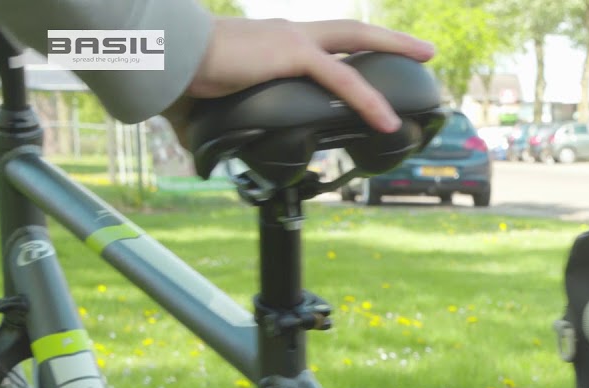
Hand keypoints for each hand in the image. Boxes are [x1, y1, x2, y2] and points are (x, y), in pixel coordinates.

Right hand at [166, 17, 434, 137]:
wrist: (162, 57)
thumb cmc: (176, 76)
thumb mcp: (204, 105)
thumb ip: (211, 128)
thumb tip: (198, 156)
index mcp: (273, 43)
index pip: (321, 44)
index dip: (348, 50)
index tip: (371, 59)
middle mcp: (289, 34)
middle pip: (351, 31)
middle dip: (388, 37)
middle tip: (421, 48)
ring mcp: (293, 40)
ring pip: (356, 41)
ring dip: (394, 47)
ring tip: (426, 58)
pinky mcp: (293, 54)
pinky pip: (342, 78)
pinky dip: (367, 99)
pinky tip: (387, 120)